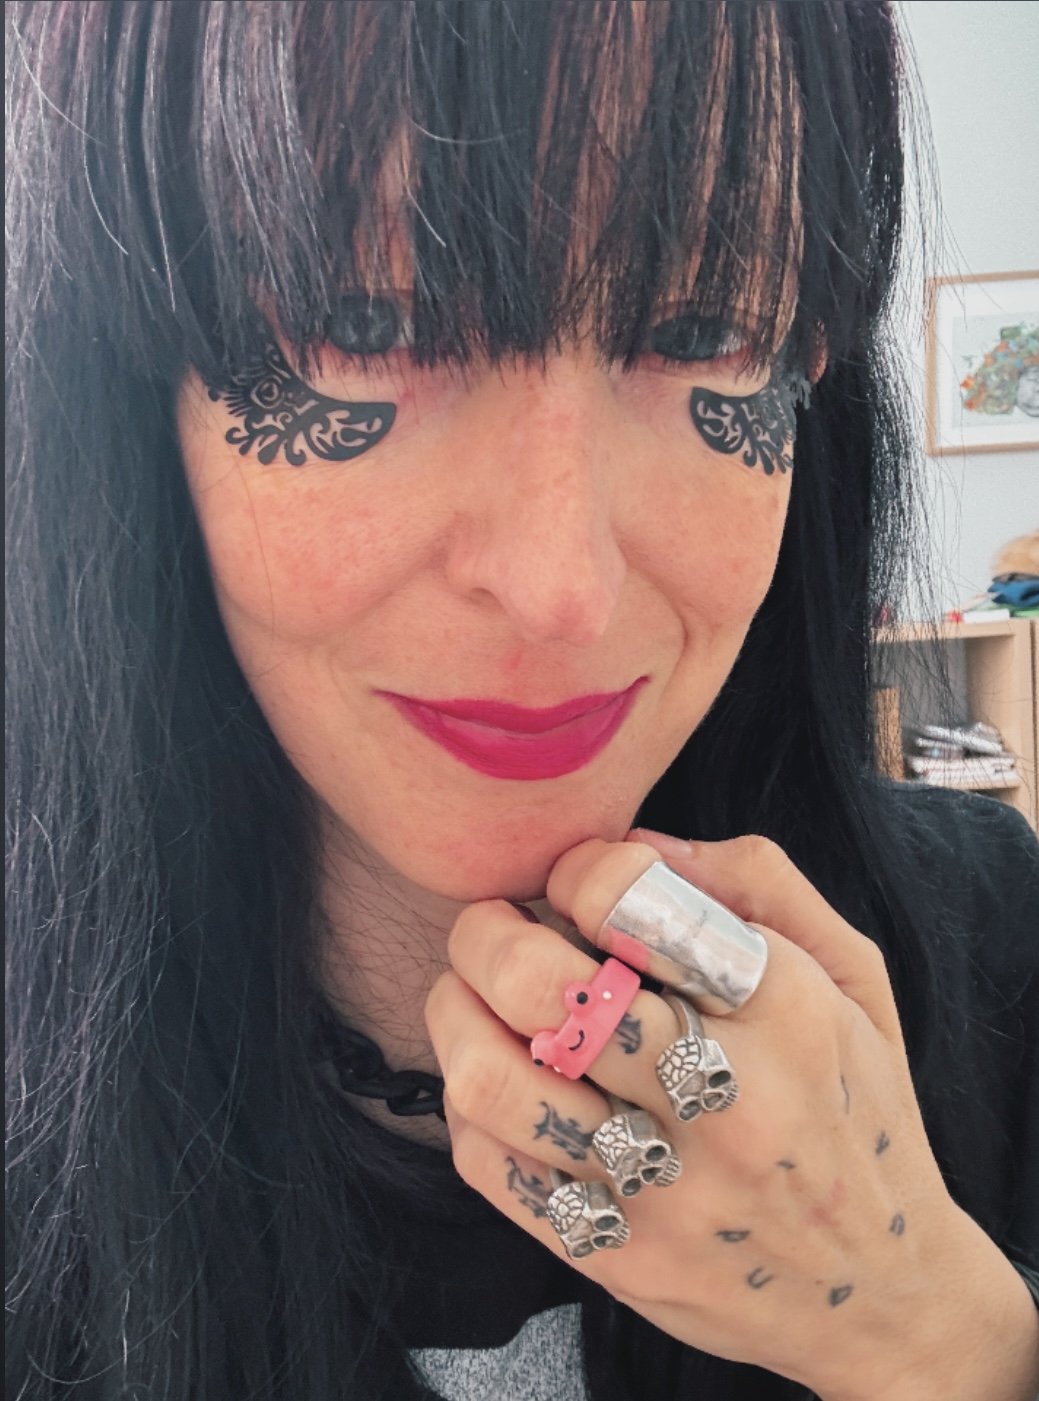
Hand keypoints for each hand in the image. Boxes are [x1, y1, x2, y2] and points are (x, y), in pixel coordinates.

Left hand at [425, 832, 1038, 1400]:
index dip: (576, 870)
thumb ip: (754, 879)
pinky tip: (505, 1080)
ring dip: (455, 1015)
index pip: (631, 901)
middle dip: (486, 934)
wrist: (887, 1293)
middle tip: (493, 927)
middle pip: (541, 987)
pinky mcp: (616, 1256)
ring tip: (475, 997)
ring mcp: (663, 1189)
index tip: (574, 883)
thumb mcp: (850, 971)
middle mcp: (723, 1100)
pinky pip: (489, 1166)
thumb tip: (634, 841)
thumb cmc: (858, 1104)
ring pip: (491, 1081)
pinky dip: (470, 1105)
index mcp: (785, 1010)